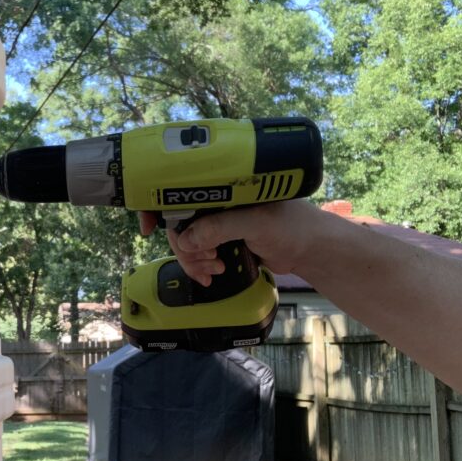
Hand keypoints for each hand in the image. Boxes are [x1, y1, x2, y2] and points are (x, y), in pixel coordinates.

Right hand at [138, 200, 320, 286]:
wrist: (313, 250)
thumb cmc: (292, 226)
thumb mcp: (255, 222)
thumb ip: (219, 227)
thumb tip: (184, 240)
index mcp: (221, 185)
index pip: (178, 189)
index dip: (158, 205)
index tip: (148, 227)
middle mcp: (215, 199)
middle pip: (178, 222)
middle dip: (185, 246)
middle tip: (206, 260)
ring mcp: (218, 222)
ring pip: (186, 241)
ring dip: (193, 260)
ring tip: (214, 271)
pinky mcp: (223, 241)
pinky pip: (198, 253)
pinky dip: (199, 266)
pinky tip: (211, 276)